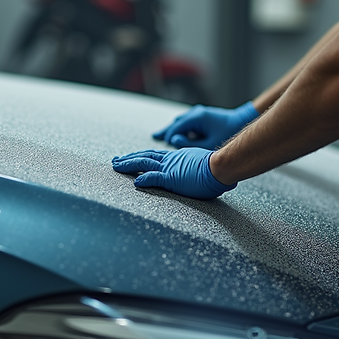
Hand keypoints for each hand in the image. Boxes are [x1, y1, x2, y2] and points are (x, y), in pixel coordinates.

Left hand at [111, 148, 235, 199]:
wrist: (223, 166)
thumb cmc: (218, 170)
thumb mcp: (203, 168)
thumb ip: (197, 172)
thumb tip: (203, 177)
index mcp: (177, 158)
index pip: (154, 156)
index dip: (141, 156)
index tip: (131, 157)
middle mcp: (170, 160)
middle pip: (144, 157)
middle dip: (128, 158)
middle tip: (115, 160)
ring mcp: (170, 168)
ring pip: (143, 163)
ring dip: (128, 164)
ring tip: (116, 166)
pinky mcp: (172, 178)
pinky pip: (153, 177)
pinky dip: (143, 179)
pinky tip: (135, 182)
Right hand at [152, 101, 258, 148]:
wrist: (243, 120)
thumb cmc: (228, 133)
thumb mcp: (208, 143)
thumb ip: (189, 143)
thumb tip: (175, 141)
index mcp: (196, 118)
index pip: (176, 128)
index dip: (169, 137)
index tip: (164, 145)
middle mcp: (196, 113)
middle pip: (176, 122)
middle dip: (166, 130)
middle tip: (155, 136)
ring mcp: (200, 113)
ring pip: (181, 120)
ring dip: (173, 128)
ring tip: (163, 134)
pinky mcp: (204, 115)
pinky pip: (188, 121)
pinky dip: (181, 126)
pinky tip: (179, 131)